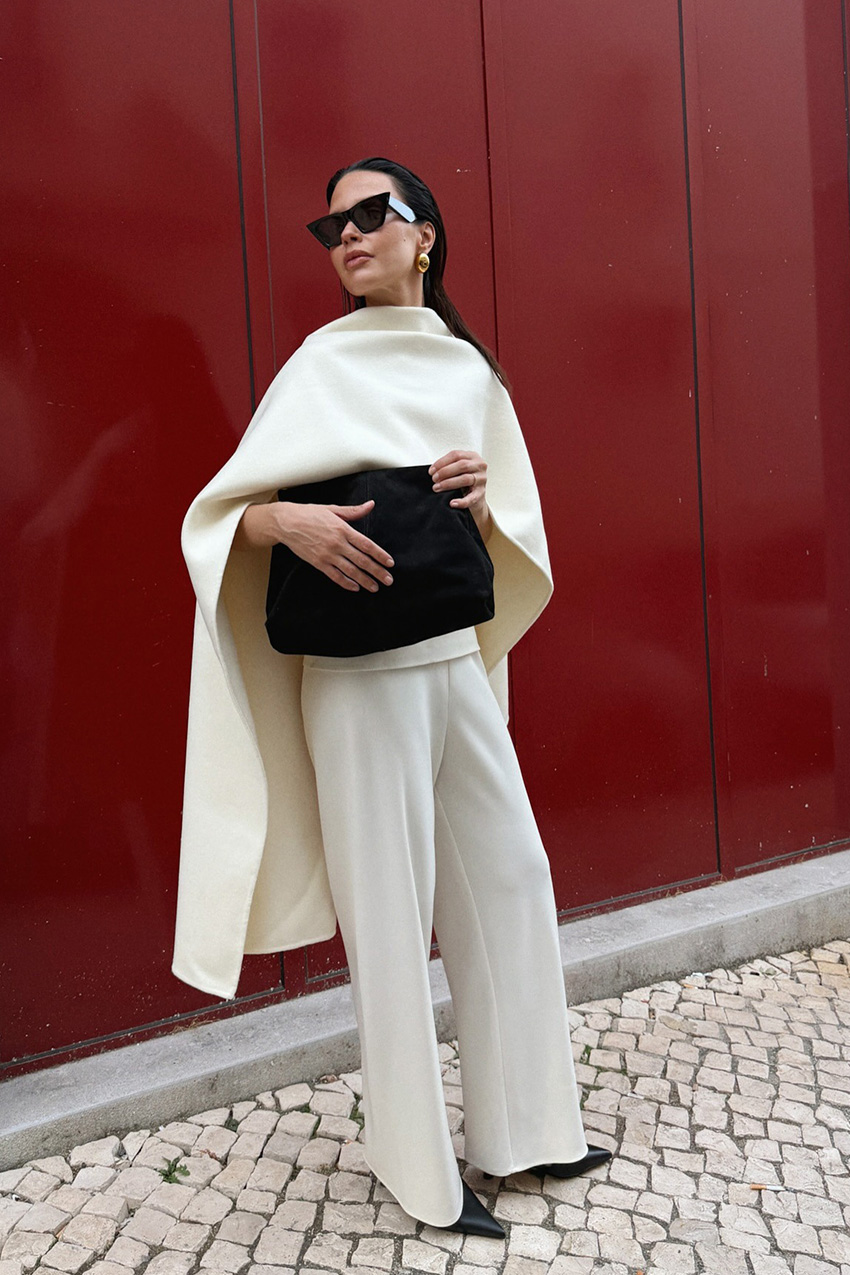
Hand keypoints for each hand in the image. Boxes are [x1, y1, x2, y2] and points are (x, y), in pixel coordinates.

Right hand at [237, 500, 393, 591]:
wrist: (286, 522)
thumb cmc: (309, 513)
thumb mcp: (332, 509)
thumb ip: (353, 511)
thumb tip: (371, 505)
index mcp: (343, 529)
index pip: (366, 544)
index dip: (380, 555)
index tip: (390, 563)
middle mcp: (337, 543)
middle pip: (362, 561)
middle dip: (377, 571)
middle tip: (388, 580)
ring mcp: (327, 555)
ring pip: (350, 571)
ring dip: (365, 580)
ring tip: (375, 587)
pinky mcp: (318, 563)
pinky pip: (335, 576)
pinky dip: (346, 583)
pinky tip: (355, 587)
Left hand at [429, 449, 491, 539]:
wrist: (476, 497)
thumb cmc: (464, 480)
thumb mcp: (458, 469)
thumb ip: (449, 466)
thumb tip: (433, 471)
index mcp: (472, 456)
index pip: (456, 455)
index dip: (442, 462)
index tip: (431, 470)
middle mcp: (479, 466)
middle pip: (462, 465)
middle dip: (445, 472)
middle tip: (434, 479)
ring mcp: (482, 479)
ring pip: (465, 479)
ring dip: (449, 483)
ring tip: (437, 488)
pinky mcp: (481, 493)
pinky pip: (471, 498)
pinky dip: (461, 501)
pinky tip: (452, 503)